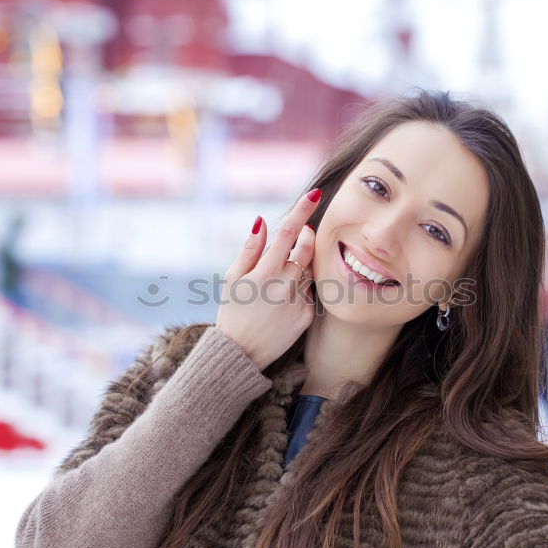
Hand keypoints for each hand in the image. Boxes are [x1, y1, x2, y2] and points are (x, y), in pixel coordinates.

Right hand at [215, 189, 320, 371]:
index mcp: (265, 273)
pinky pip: (310, 292)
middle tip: (301, 232)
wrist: (241, 354)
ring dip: (303, 262)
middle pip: (307, 248)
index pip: (289, 232)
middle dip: (307, 234)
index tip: (315, 194)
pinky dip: (301, 288)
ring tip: (283, 273)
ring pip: (310, 269)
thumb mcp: (232, 279)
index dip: (302, 210)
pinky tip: (284, 300)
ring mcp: (299, 301)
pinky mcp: (308, 315)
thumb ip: (249, 249)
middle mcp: (286, 285)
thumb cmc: (232, 312)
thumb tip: (261, 221)